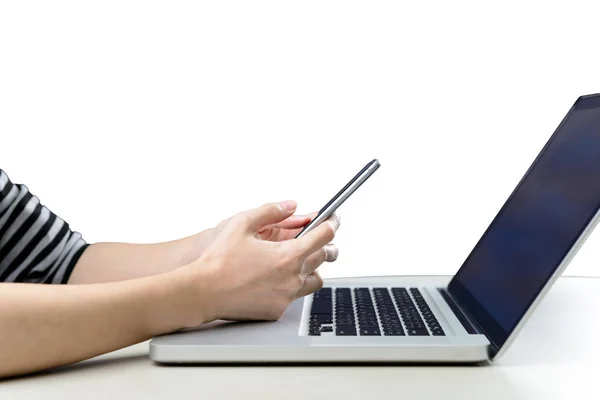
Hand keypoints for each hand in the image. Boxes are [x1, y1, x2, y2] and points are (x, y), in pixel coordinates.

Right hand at [169, 200, 339, 326]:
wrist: (202, 292)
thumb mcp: (242, 223)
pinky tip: (278, 278)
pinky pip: (295, 297)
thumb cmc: (218, 260)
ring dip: (311, 268)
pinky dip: (292, 286)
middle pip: (324, 258)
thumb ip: (270, 210)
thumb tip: (290, 205)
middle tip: (318, 237)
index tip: (333, 219)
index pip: (324, 236)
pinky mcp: (277, 310)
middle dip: (324, 245)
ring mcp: (286, 296)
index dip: (331, 223)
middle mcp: (292, 278)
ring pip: (314, 280)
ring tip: (297, 260)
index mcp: (287, 255)